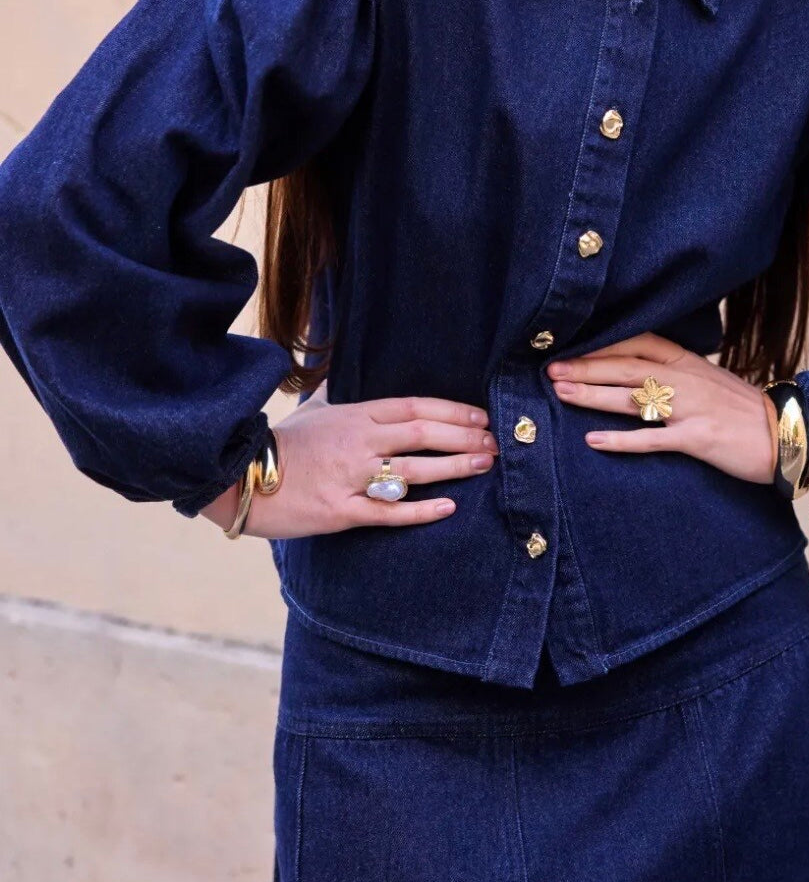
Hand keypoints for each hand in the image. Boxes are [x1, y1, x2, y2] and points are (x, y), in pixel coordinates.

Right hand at [201, 389, 499, 537]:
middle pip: (423, 434)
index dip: (452, 410)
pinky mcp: (341, 511)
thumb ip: (338, 393)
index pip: (414, 407)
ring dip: (454, 467)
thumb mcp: (313, 409)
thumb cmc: (281, 443)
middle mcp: (359, 442)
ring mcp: (351, 477)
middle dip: (464, 436)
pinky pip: (389, 512)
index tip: (481, 415)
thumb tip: (345, 369)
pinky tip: (449, 507)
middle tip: (496, 441)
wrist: (239, 476)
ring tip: (485, 464)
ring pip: (414, 471)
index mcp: (355, 415)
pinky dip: (420, 510)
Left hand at [546, 331, 777, 484]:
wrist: (788, 434)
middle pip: (626, 368)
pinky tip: (593, 440)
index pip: (637, 343)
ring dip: (593, 396)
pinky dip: (621, 440)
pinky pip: (652, 439)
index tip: (570, 345)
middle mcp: (685, 380)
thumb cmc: (744, 410)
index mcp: (687, 362)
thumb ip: (677, 372)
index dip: (602, 344)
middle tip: (551, 370)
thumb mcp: (710, 379)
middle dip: (586, 367)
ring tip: (561, 394)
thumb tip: (640, 370)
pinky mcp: (696, 439)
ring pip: (632, 399)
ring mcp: (690, 409)